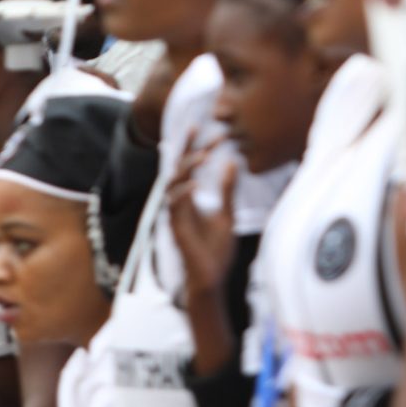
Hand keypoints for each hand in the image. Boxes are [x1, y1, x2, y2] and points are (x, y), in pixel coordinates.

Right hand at [168, 131, 237, 304]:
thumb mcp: (227, 214)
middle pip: (177, 168)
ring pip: (173, 183)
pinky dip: (184, 192)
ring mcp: (176, 215)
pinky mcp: (176, 228)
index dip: (195, 145)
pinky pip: (175, 206)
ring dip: (187, 167)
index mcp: (190, 197)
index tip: (207, 127)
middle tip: (197, 127)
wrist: (211, 279)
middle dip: (186, 147)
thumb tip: (232, 161)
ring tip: (204, 154)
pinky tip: (196, 182)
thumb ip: (227, 190)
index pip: (189, 165)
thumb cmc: (216, 249)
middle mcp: (179, 202)